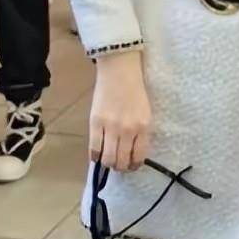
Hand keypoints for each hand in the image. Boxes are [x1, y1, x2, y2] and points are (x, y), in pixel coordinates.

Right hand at [89, 51, 151, 170]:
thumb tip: (133, 151)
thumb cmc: (135, 90)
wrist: (120, 71)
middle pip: (122, 161)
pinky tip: (98, 154)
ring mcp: (111, 128)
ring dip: (108, 164)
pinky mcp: (95, 124)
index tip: (132, 166)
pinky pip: (93, 149)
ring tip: (108, 161)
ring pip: (107, 159)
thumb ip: (140, 131)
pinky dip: (95, 156)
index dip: (134, 165)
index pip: (139, 156)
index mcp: (144, 126)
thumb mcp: (145, 112)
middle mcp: (128, 130)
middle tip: (119, 165)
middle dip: (121, 167)